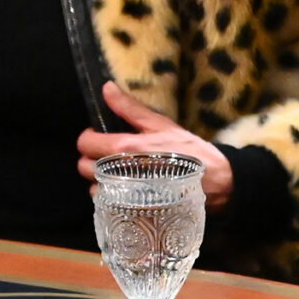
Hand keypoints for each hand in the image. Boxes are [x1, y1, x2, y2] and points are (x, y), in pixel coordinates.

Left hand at [76, 81, 234, 207]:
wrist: (215, 181)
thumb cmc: (190, 152)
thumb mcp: (161, 124)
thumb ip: (129, 108)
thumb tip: (106, 89)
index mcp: (124, 147)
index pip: (85, 143)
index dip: (89, 138)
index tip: (101, 137)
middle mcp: (118, 171)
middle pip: (84, 167)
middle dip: (92, 160)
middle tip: (110, 156)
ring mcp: (124, 194)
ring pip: (94, 188)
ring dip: (101, 181)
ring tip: (121, 174)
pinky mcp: (131, 210)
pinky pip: (108, 204)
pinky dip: (112, 197)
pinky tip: (128, 189)